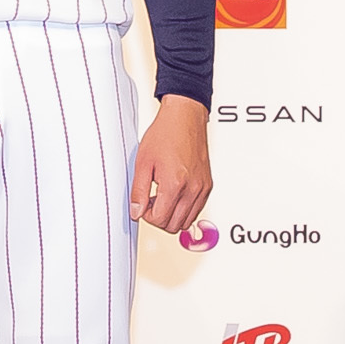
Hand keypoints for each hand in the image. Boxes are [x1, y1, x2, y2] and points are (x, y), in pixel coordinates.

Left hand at [131, 95, 212, 237]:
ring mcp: (202, 188)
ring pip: (186, 221)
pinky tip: (173, 193)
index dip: (146, 215)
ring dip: (172, 215)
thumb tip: (137, 212)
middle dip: (159, 218)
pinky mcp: (207, 185)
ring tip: (162, 196)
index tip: (143, 203)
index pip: (160, 220)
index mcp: (175, 184)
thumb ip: (138, 192)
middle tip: (151, 200)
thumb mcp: (143, 162)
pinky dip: (183, 208)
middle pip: (174, 226)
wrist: (184, 117)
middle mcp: (193, 188)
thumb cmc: (165, 134)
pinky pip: (196, 209)